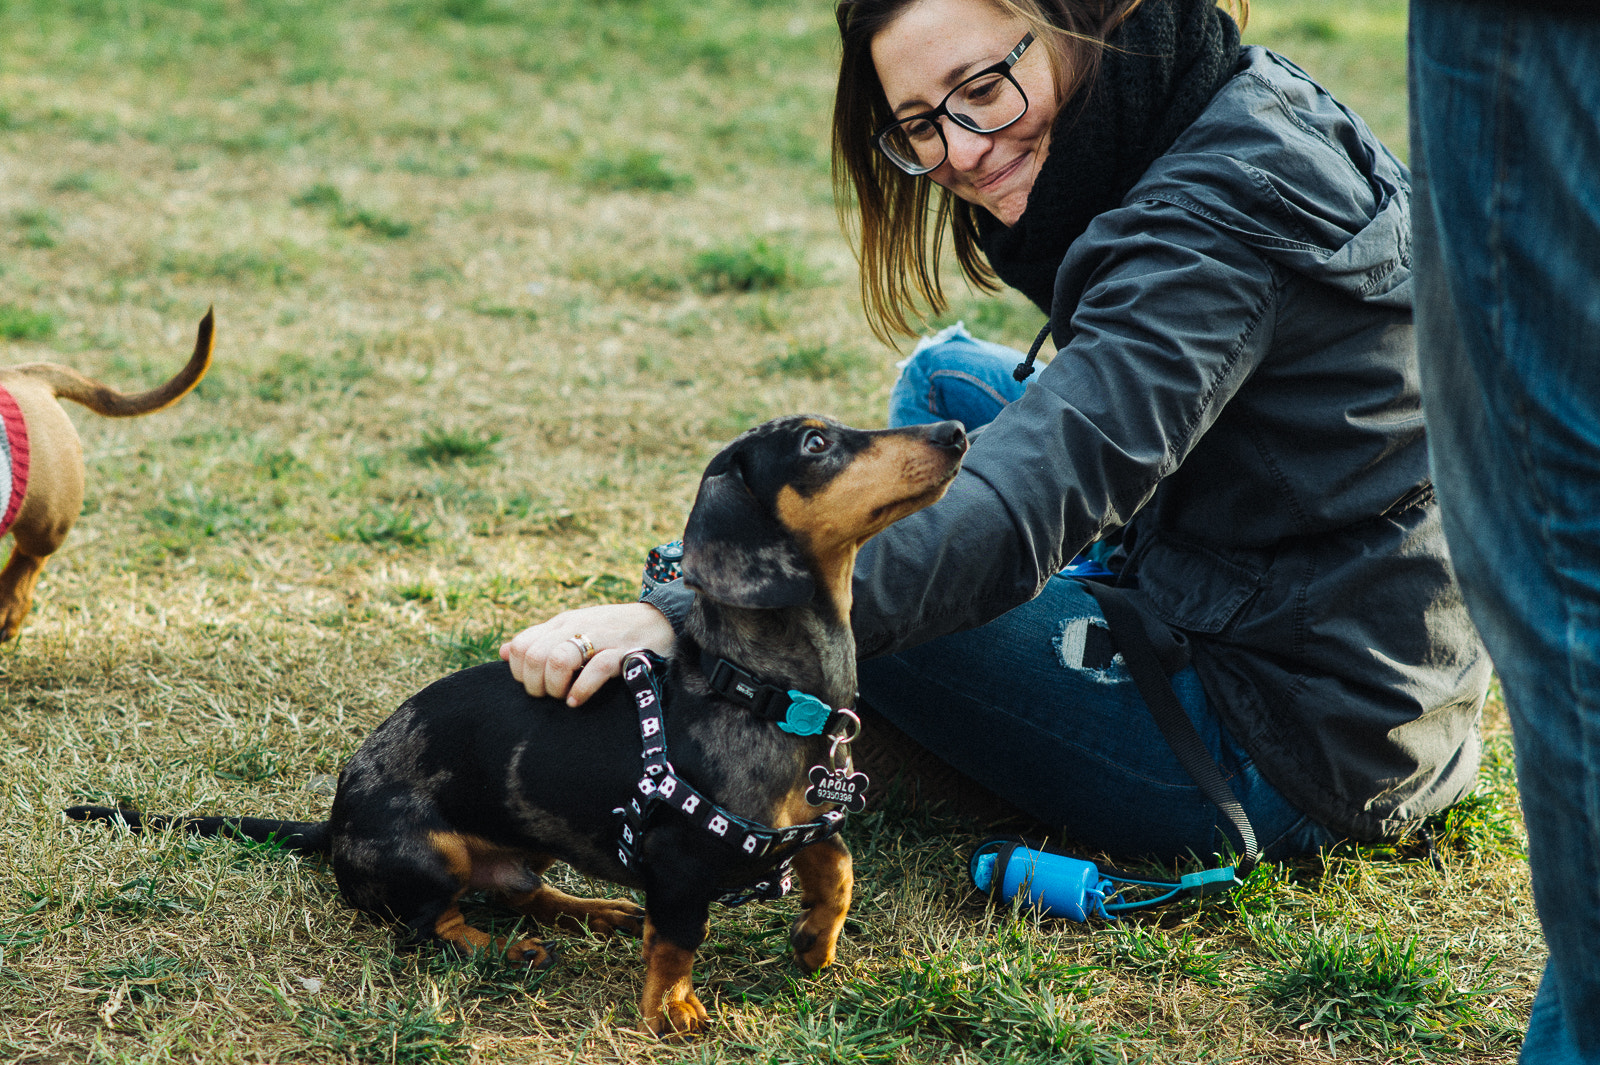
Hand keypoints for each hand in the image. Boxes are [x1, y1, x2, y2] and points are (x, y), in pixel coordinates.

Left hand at [500, 602, 675, 705]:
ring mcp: (601, 638)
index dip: (520, 672)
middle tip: (551, 696)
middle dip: (535, 684)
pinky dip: (582, 688)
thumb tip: (504, 652)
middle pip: (534, 655)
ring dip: (555, 686)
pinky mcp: (624, 652)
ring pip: (557, 659)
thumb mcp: (574, 630)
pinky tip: (579, 701)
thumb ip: (541, 640)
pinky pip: (596, 668)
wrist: (662, 622)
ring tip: (565, 698)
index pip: (520, 645)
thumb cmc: (614, 633)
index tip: (537, 685)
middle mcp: (577, 627)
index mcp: (562, 623)